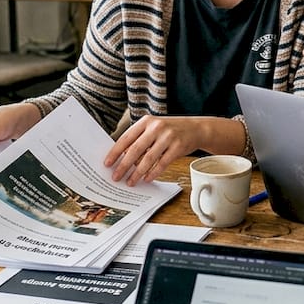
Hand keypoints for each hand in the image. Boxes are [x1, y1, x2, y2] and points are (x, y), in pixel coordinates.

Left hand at [104, 116, 241, 185]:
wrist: (196, 128)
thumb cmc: (171, 130)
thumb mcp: (154, 128)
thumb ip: (139, 139)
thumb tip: (121, 158)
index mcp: (146, 121)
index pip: (126, 138)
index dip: (115, 152)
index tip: (107, 163)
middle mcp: (156, 127)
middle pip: (135, 149)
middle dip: (123, 165)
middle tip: (116, 177)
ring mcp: (168, 137)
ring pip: (148, 158)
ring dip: (137, 173)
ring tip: (131, 182)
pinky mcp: (178, 147)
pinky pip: (162, 163)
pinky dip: (153, 173)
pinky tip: (147, 179)